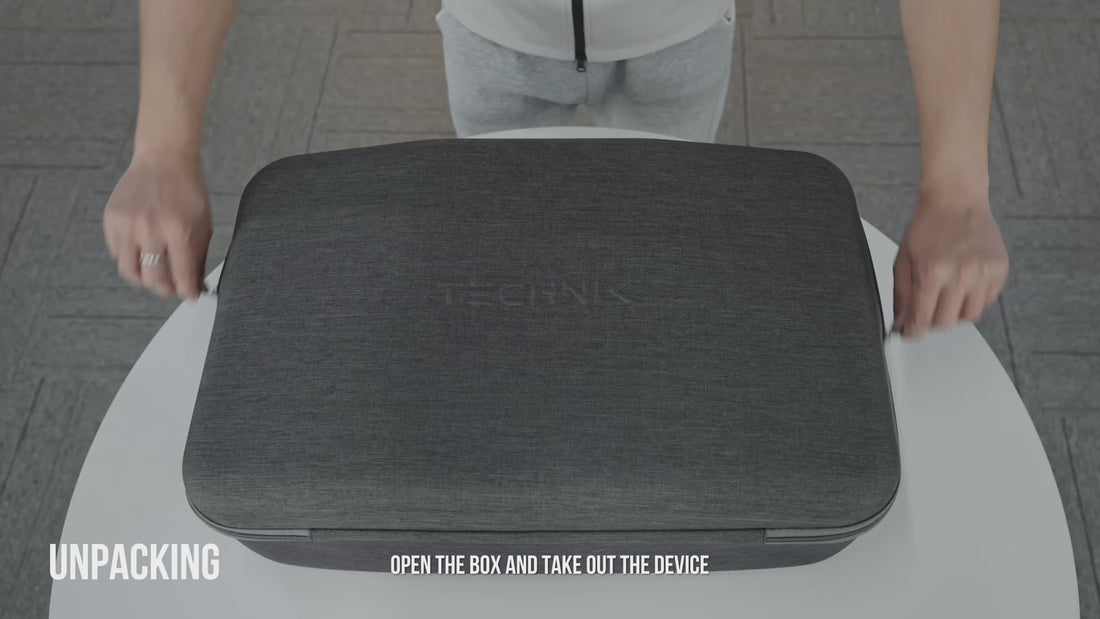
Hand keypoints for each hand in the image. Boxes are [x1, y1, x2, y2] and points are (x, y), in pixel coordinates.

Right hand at [103, 155, 211, 299]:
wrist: (164, 160)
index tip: (190, 296)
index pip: (181, 276)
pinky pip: (117, 253)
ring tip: (154, 275)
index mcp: (179, 231)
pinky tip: (141, 254)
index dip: (186, 292)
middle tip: (172, 289)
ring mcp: (127, 225)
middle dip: (165, 290)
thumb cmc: (188, 192)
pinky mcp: (111, 220)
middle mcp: (150, 230)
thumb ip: (198, 258)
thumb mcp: (203, 224)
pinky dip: (129, 259)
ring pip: (129, 271)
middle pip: (153, 280)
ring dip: (143, 280)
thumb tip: (196, 287)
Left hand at [892, 196, 1008, 338]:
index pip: (923, 320)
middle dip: (934, 321)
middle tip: (928, 309)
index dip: (915, 332)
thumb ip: (901, 294)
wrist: (957, 201)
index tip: (912, 334)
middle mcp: (961, 275)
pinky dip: (975, 299)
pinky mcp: (1000, 270)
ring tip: (948, 295)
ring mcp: (983, 273)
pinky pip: (988, 301)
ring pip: (971, 316)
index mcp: (932, 273)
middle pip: (948, 323)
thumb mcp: (904, 259)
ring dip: (956, 312)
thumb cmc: (928, 227)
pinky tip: (965, 284)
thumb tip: (901, 323)